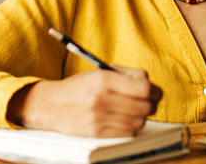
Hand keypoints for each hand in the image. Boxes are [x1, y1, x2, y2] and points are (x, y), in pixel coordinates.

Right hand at [8, 66, 162, 136]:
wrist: (51, 105)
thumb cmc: (79, 87)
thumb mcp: (100, 72)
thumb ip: (126, 75)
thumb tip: (150, 85)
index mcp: (103, 80)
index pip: (143, 87)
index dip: (154, 90)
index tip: (154, 91)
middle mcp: (101, 99)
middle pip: (144, 106)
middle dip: (151, 104)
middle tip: (148, 102)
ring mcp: (99, 118)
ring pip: (138, 122)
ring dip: (141, 117)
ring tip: (134, 111)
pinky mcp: (97, 133)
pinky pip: (127, 133)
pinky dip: (131, 127)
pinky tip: (125, 120)